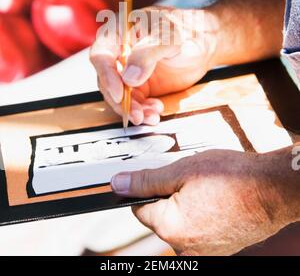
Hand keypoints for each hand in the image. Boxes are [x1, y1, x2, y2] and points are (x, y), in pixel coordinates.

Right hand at [90, 6, 217, 125]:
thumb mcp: (169, 36)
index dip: (107, 75)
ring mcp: (128, 71)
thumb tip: (128, 77)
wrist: (202, 43)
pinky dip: (143, 111)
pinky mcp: (139, 86)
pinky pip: (134, 103)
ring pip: (119, 96)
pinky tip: (156, 112)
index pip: (101, 55)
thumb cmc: (185, 29)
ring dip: (133, 110)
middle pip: (107, 80)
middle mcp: (118, 53)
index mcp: (119, 32)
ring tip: (152, 116)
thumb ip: (148, 53)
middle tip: (137, 114)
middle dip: (121, 100)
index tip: (119, 93)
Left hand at [111, 150, 291, 255]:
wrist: (272, 190)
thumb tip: (119, 183)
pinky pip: (199, 229)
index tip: (160, 177)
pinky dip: (203, 214)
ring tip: (208, 187)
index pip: (139, 208)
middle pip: (161, 216)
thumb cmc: (232, 178)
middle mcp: (185, 247)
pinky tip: (217, 199)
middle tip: (191, 177)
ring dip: (187, 204)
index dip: (146, 187)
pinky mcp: (219, 249)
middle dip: (169, 194)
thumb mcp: (182, 169)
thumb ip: (146, 180)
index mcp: (170, 228)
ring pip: (181, 222)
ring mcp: (204, 251)